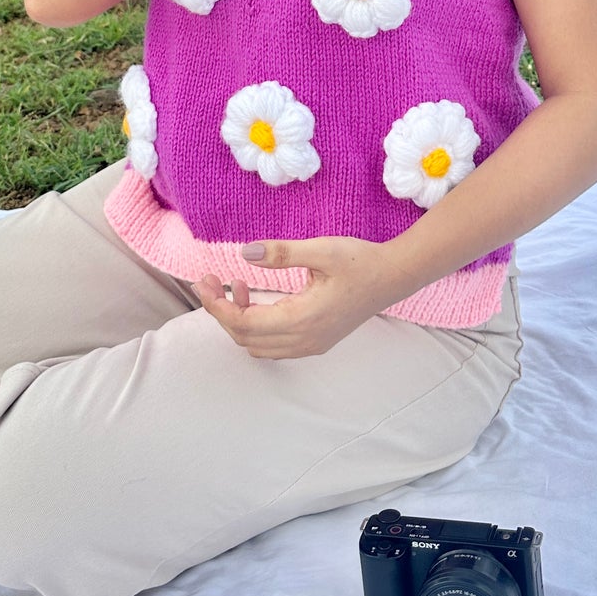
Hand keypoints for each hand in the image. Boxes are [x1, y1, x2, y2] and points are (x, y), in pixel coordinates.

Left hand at [192, 236, 394, 358]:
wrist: (393, 277)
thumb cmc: (359, 260)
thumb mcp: (321, 250)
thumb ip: (281, 253)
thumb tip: (244, 253)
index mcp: (302, 320)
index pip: (243, 324)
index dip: (217, 306)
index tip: (204, 282)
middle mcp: (304, 341)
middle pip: (245, 338)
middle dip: (221, 311)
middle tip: (209, 280)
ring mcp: (310, 345)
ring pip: (257, 345)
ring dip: (238, 319)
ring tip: (234, 285)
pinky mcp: (315, 341)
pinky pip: (273, 344)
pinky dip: (256, 325)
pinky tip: (256, 297)